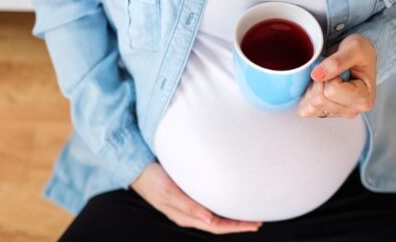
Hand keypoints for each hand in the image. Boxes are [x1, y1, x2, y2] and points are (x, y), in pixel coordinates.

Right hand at [131, 163, 262, 233]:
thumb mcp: (169, 193)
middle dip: (238, 224)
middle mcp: (189, 213)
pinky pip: (209, 204)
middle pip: (219, 223)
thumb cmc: (152, 180)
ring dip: (231, 215)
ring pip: (215, 215)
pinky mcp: (186, 194)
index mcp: (186, 216)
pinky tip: (228, 200)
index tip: (255, 224)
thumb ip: (189, 206)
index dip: (237, 227)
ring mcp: (188, 205)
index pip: (217, 226)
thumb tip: (209, 220)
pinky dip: (222, 205)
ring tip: (248, 211)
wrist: (136, 167)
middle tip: (258, 220)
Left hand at [297, 33, 376, 118]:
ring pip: (311, 106)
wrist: (357, 55)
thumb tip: (317, 75)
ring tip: (326, 78)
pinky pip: (306, 111)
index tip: (339, 68)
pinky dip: (307, 96)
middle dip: (319, 82)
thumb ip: (337, 61)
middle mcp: (352, 110)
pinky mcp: (326, 114)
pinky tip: (318, 86)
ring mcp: (338, 114)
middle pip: (319, 101)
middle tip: (331, 72)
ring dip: (312, 88)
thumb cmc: (360, 53)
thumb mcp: (355, 47)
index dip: (329, 75)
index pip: (331, 91)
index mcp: (364, 98)